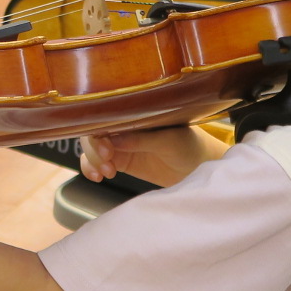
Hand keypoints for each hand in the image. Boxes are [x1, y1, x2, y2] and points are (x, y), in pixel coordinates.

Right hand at [78, 126, 214, 186]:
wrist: (199, 167)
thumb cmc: (190, 146)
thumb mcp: (169, 141)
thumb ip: (142, 140)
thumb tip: (113, 140)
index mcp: (135, 113)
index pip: (106, 116)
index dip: (98, 131)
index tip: (106, 149)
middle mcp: (124, 126)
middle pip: (93, 132)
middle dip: (94, 149)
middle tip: (107, 164)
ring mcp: (120, 143)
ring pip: (92, 147)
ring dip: (92, 160)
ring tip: (106, 174)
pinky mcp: (121, 160)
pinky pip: (97, 162)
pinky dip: (91, 168)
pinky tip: (97, 177)